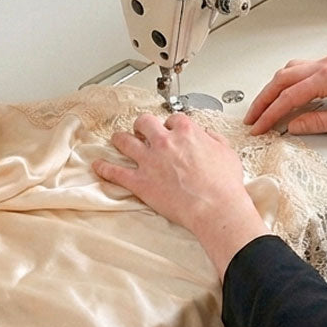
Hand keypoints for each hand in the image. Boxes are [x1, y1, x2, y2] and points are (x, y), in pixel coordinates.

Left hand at [97, 112, 268, 277]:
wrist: (214, 207)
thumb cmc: (223, 184)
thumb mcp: (227, 153)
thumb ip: (214, 139)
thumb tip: (208, 136)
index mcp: (186, 131)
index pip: (173, 119)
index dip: (171, 125)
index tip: (171, 130)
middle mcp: (164, 142)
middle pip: (144, 122)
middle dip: (142, 125)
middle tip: (142, 130)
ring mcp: (149, 161)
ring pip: (125, 141)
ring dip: (120, 139)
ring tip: (118, 139)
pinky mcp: (140, 181)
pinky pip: (115, 172)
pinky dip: (104, 168)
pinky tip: (99, 166)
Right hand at [244, 56, 326, 135]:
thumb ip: (320, 122)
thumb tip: (295, 126)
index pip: (289, 96)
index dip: (270, 114)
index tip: (259, 126)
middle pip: (282, 79)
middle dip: (263, 99)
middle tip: (252, 118)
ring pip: (290, 71)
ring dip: (273, 89)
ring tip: (264, 108)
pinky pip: (301, 69)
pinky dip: (287, 82)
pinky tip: (286, 93)